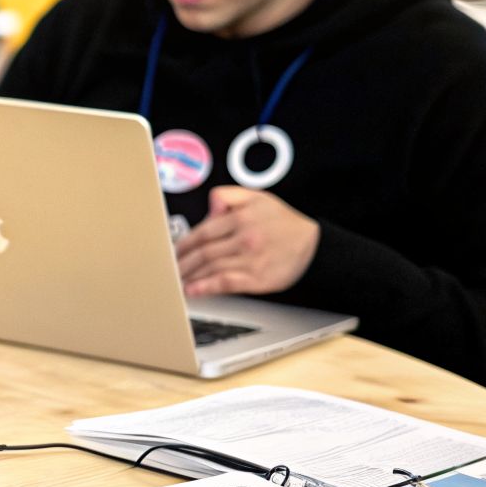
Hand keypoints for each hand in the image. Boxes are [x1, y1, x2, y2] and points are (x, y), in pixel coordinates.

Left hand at [175, 186, 319, 297]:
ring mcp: (250, 260)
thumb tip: (209, 207)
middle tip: (170, 266)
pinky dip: (206, 287)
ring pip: (211, 268)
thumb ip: (229, 196)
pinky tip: (193, 290)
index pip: (203, 231)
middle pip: (203, 252)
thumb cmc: (284, 223)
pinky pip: (225, 283)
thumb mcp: (258, 197)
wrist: (315, 246)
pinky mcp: (256, 279)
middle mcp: (244, 239)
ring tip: (177, 278)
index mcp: (242, 218)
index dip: (184, 242)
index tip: (174, 249)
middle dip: (183, 261)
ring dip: (190, 275)